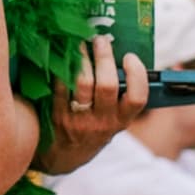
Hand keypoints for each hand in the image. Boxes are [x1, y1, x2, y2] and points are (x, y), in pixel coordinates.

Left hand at [43, 35, 146, 172]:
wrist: (63, 155)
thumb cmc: (92, 127)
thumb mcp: (113, 119)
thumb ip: (119, 96)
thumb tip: (120, 55)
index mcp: (121, 120)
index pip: (137, 98)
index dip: (136, 75)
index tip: (129, 56)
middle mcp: (102, 122)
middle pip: (107, 85)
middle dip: (104, 57)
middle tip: (100, 39)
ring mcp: (78, 120)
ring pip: (82, 82)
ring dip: (81, 57)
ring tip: (80, 41)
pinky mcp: (57, 115)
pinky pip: (59, 85)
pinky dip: (61, 67)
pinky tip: (62, 54)